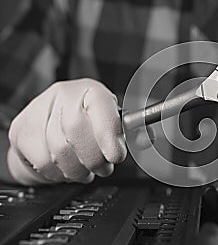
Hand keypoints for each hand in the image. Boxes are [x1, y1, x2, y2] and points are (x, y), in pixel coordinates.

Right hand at [7, 79, 126, 184]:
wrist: (50, 126)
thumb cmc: (88, 126)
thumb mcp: (113, 125)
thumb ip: (131, 133)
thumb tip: (147, 139)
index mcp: (92, 91)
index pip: (100, 106)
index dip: (109, 133)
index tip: (116, 156)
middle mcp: (64, 94)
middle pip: (76, 130)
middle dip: (94, 158)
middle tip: (103, 169)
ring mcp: (39, 110)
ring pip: (59, 150)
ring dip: (78, 170)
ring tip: (86, 170)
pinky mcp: (22, 130)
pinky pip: (42, 161)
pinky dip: (58, 174)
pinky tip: (66, 169)